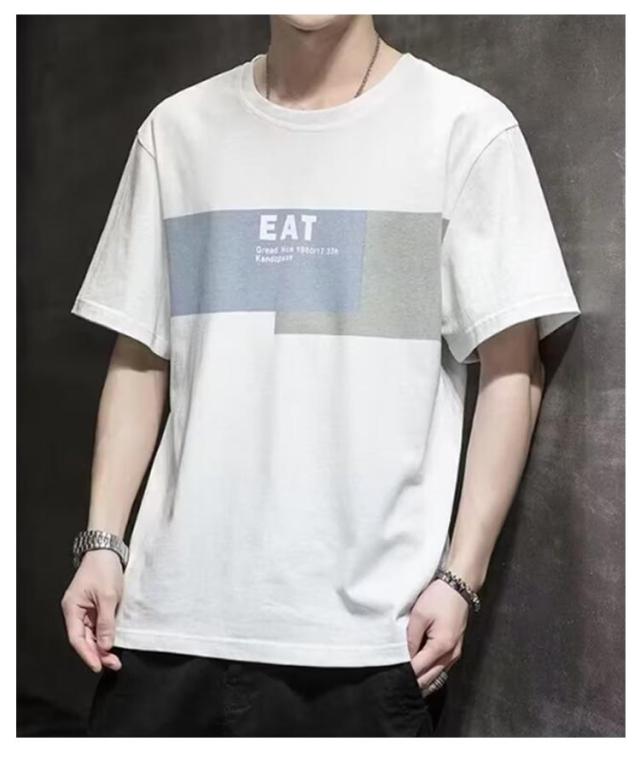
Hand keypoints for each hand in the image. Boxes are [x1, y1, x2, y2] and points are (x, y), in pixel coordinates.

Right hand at [60, 549, 123, 672]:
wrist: (107, 549)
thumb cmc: (104, 569)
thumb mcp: (108, 597)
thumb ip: (106, 622)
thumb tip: (105, 645)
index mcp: (72, 608)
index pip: (77, 638)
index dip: (88, 654)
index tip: (99, 666)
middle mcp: (75, 611)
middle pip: (84, 639)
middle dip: (97, 653)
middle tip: (113, 664)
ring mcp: (85, 609)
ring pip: (91, 634)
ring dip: (102, 646)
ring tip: (115, 659)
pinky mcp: (95, 606)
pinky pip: (97, 625)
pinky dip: (105, 635)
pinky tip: (113, 643)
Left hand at [406, 577, 469, 692]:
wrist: (458, 587)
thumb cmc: (439, 598)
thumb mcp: (420, 615)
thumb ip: (411, 639)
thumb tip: (404, 658)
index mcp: (441, 646)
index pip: (419, 669)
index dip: (405, 675)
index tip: (391, 678)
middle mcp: (451, 655)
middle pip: (429, 679)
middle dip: (413, 682)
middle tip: (395, 685)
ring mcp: (455, 654)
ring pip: (436, 677)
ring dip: (422, 681)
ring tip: (405, 682)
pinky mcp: (455, 649)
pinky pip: (441, 669)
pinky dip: (430, 674)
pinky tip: (419, 675)